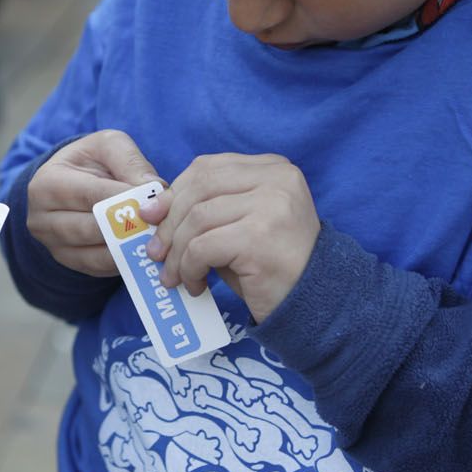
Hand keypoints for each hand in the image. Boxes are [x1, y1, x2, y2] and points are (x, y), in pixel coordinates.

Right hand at [27, 130, 161, 275]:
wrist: (70, 185)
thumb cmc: (90, 162)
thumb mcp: (106, 146)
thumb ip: (129, 160)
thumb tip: (153, 189)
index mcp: (46, 184)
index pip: (91, 194)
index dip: (125, 198)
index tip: (153, 199)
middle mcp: (42, 220)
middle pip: (92, 228)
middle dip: (130, 225)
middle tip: (160, 220)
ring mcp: (54, 246)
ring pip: (99, 253)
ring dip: (131, 246)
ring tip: (157, 234)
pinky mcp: (71, 264)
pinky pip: (103, 268)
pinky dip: (126, 259)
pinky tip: (144, 246)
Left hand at [142, 153, 320, 322]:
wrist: (317, 304)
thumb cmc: (272, 266)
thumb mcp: (241, 226)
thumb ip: (207, 209)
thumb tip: (153, 210)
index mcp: (274, 168)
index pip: (208, 168)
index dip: (174, 193)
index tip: (153, 219)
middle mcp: (277, 179)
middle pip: (199, 187)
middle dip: (169, 223)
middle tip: (157, 254)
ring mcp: (271, 205)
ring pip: (197, 220)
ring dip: (178, 253)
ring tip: (176, 277)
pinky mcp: (259, 237)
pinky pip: (202, 247)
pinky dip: (189, 268)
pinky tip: (196, 285)